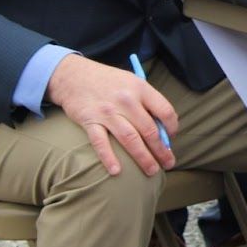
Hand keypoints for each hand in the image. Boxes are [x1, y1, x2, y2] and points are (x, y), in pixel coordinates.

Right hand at [46, 54, 176, 177]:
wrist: (74, 75)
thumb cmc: (109, 81)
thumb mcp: (132, 82)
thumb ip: (147, 102)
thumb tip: (163, 128)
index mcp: (140, 88)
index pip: (165, 111)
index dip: (172, 128)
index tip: (171, 139)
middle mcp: (126, 100)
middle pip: (149, 130)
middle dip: (161, 150)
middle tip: (169, 164)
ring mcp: (107, 112)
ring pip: (130, 139)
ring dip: (143, 158)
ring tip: (152, 171)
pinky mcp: (89, 120)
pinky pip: (101, 142)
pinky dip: (108, 157)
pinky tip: (117, 171)